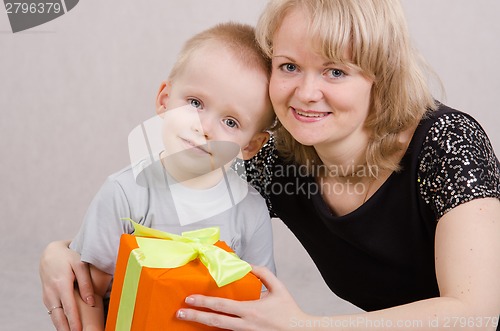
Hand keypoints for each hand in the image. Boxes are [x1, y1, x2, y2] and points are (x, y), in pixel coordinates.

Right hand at [40, 240, 94, 330]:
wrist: (50, 253)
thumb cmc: (68, 257)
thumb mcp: (80, 264)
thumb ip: (86, 283)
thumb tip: (90, 302)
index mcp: (61, 284)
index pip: (69, 307)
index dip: (74, 320)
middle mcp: (51, 292)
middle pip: (58, 316)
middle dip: (66, 329)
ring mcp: (47, 296)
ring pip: (54, 316)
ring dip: (62, 327)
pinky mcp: (46, 298)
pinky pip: (53, 312)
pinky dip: (59, 321)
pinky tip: (66, 328)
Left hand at [176, 265, 310, 330]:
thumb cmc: (289, 311)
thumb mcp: (279, 287)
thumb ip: (263, 273)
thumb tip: (248, 265)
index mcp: (251, 310)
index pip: (221, 306)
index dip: (203, 302)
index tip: (189, 299)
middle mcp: (245, 325)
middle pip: (214, 321)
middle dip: (195, 317)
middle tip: (179, 313)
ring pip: (220, 330)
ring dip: (203, 325)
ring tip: (188, 319)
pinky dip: (217, 330)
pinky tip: (207, 326)